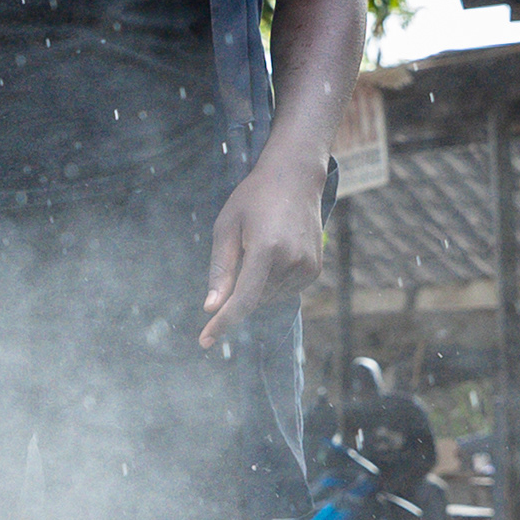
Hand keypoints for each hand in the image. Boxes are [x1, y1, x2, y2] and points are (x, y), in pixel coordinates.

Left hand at [200, 155, 323, 348]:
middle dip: (237, 290)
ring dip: (254, 285)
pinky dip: (270, 282)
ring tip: (259, 245)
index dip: (223, 323)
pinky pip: (283, 291)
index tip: (205, 341)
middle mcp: (291, 261)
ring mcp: (307, 268)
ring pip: (267, 298)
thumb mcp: (226, 227)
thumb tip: (211, 308)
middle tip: (239, 252)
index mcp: (266, 249)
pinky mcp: (314, 271)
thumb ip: (220, 269)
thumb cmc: (254, 198)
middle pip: (253, 300)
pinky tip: (272, 252)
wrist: (296, 178)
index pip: (243, 300)